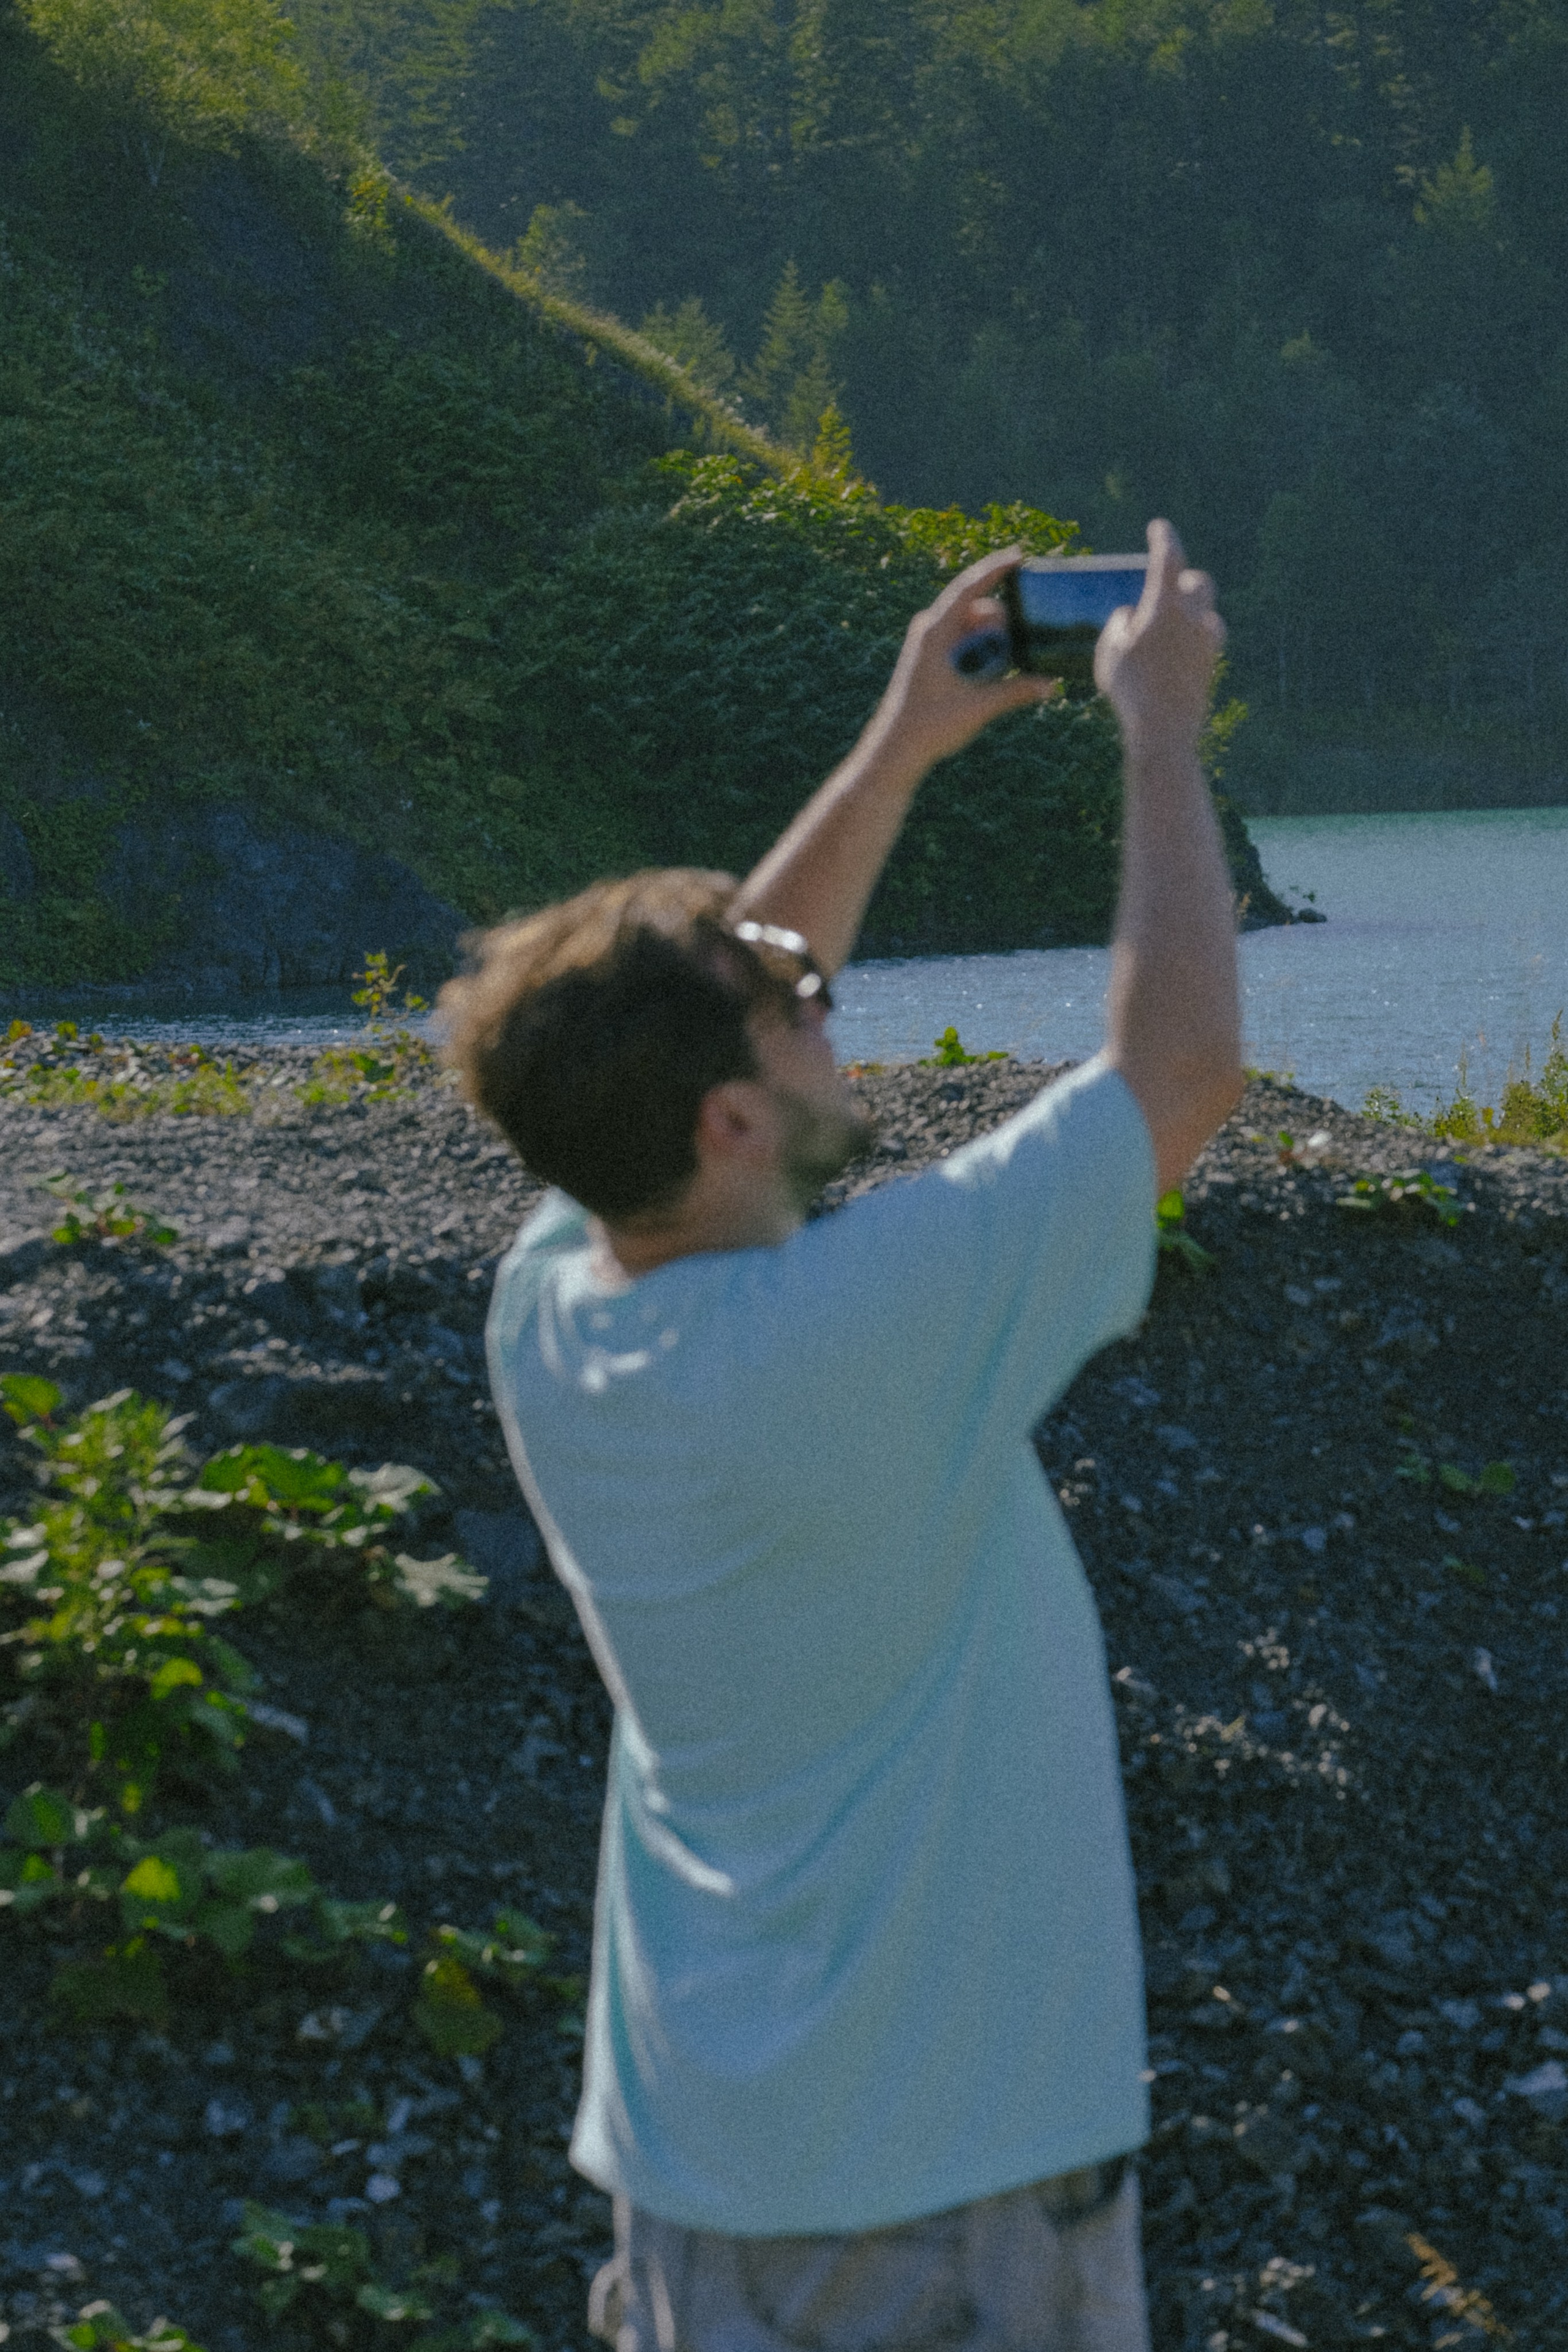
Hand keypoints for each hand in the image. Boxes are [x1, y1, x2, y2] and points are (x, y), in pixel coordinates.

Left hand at [867, 548, 1055, 773]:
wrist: (897, 748)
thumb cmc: (930, 725)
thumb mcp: (979, 706)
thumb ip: (1016, 691)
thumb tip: (1050, 684)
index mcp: (936, 631)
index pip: (970, 588)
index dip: (995, 569)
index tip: (1020, 557)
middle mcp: (931, 629)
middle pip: (978, 609)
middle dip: (1003, 624)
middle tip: (1019, 647)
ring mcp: (931, 642)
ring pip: (974, 627)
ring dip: (994, 642)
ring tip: (1003, 669)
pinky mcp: (934, 657)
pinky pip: (965, 642)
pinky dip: (983, 651)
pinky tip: (994, 673)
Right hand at [1094, 520, 1223, 754]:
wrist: (1165, 730)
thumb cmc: (1130, 690)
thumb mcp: (1109, 652)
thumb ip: (1119, 624)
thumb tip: (1131, 613)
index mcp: (1165, 605)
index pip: (1168, 558)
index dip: (1163, 538)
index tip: (1159, 527)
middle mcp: (1193, 617)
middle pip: (1198, 581)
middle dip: (1184, 578)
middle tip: (1168, 584)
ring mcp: (1207, 640)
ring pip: (1207, 610)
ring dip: (1192, 608)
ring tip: (1172, 622)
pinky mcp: (1212, 662)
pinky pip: (1208, 638)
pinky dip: (1195, 636)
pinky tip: (1179, 651)